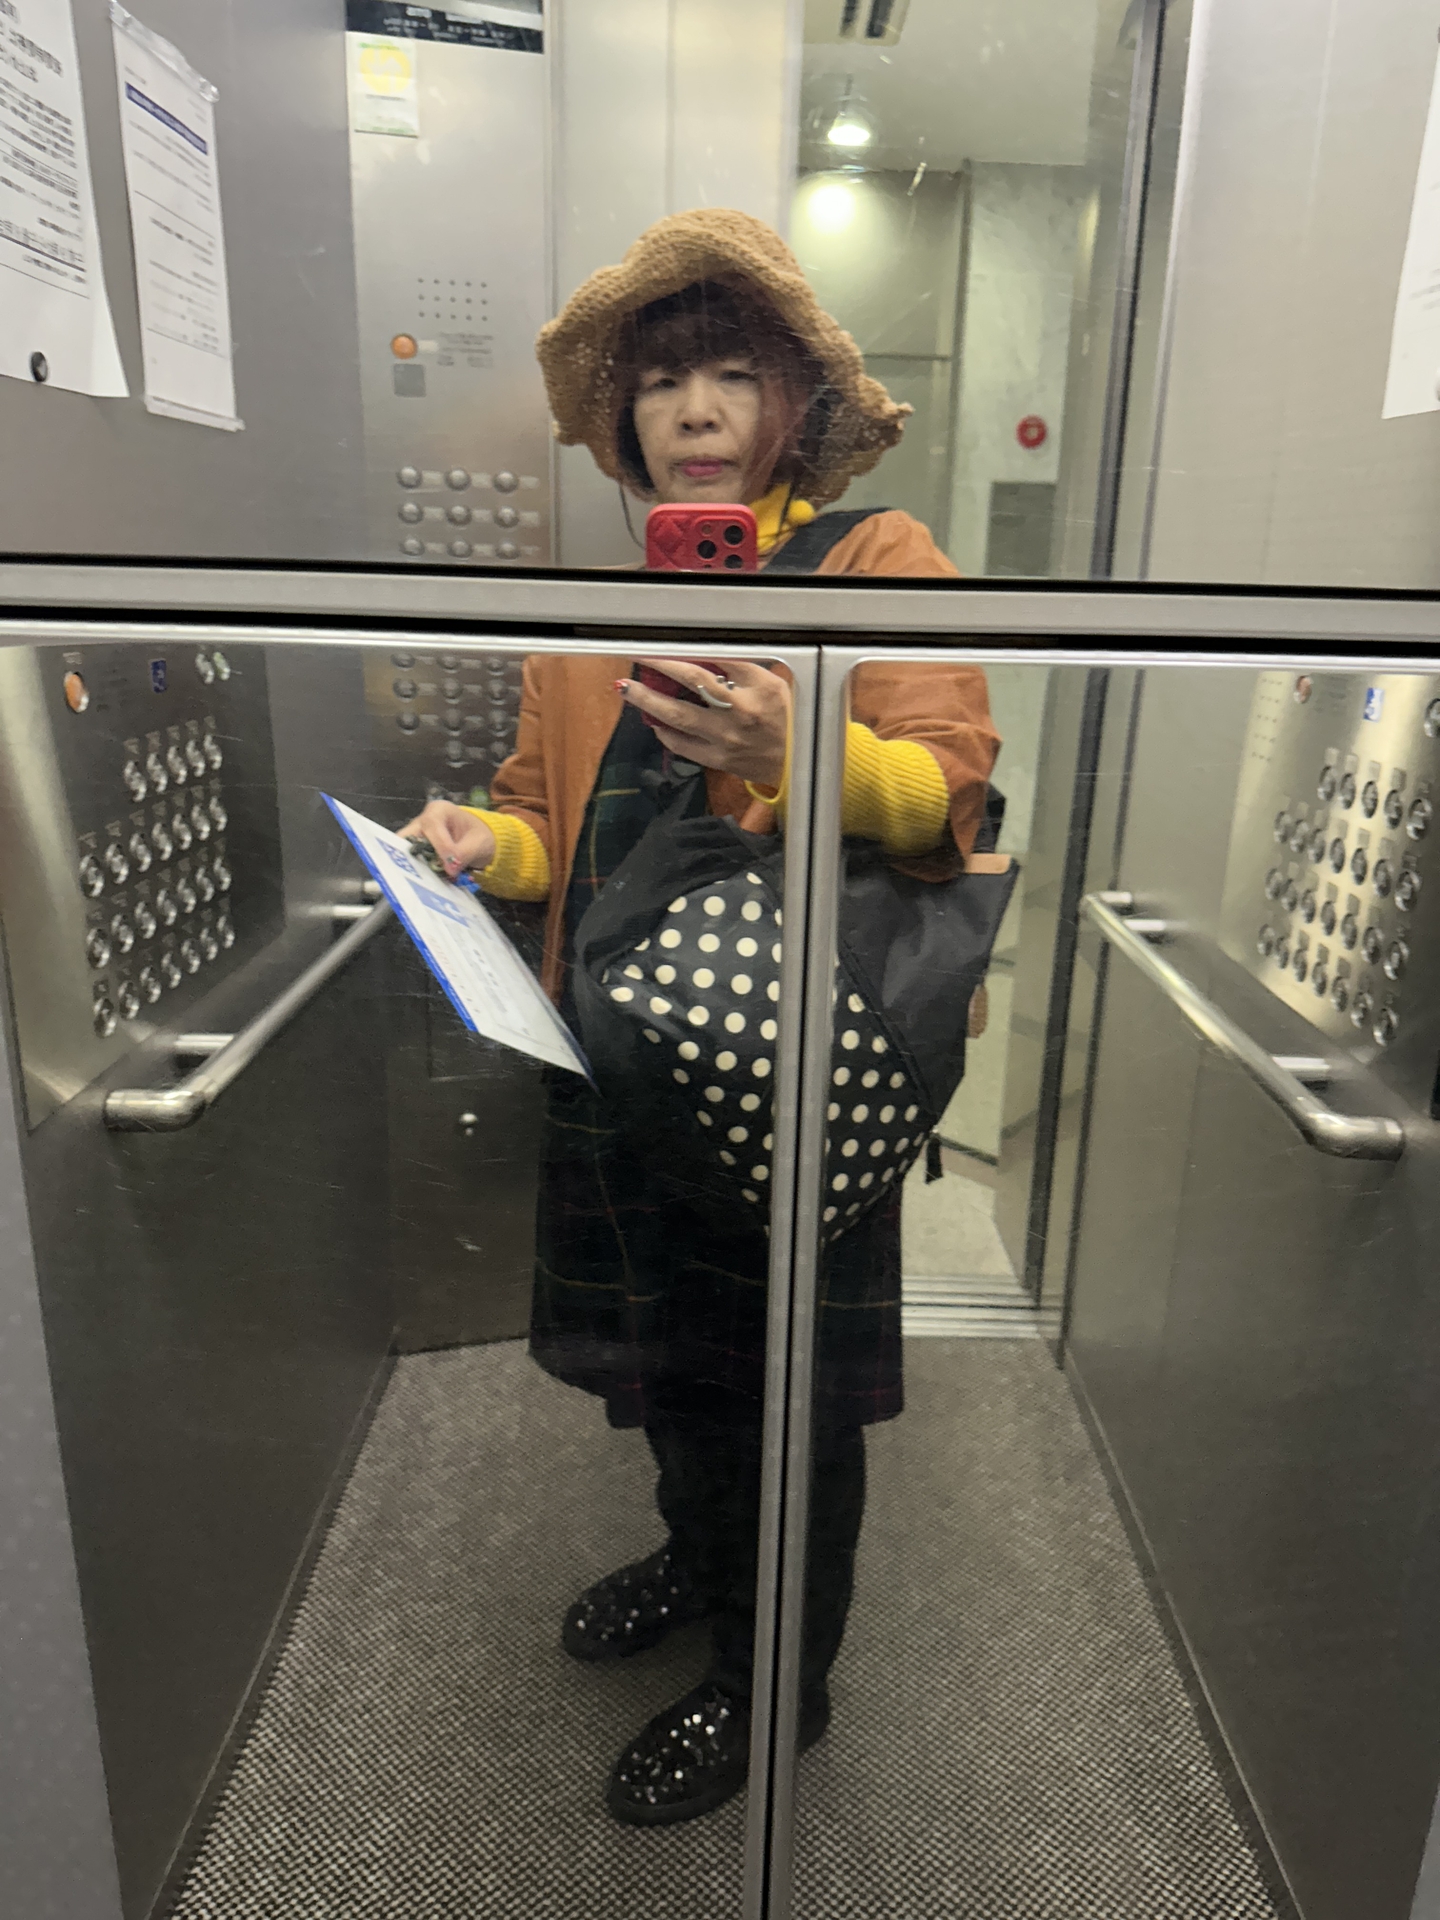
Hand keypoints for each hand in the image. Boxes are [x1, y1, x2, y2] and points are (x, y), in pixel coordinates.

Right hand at [399, 799, 495, 879]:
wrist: (478, 843)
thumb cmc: (478, 836)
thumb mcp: (479, 843)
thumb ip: (465, 853)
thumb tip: (450, 869)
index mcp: (438, 811)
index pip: (431, 826)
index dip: (440, 846)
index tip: (452, 866)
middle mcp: (421, 822)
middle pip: (407, 838)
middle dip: (414, 858)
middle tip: (426, 878)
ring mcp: (415, 839)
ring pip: (405, 853)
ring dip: (416, 869)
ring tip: (428, 885)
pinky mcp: (415, 855)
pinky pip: (410, 864)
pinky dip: (418, 875)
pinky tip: (428, 886)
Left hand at [620, 659, 789, 788]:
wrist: (796, 765)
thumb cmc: (787, 721)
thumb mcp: (773, 685)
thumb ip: (741, 669)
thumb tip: (703, 656)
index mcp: (759, 687)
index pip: (716, 659)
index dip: (686, 649)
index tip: (663, 642)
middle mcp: (741, 711)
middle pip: (692, 683)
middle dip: (659, 668)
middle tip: (637, 658)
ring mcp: (726, 738)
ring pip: (678, 716)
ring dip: (649, 701)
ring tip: (629, 690)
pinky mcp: (718, 760)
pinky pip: (683, 745)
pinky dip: (665, 733)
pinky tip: (654, 722)